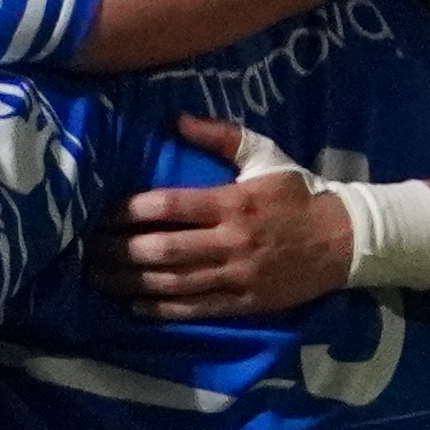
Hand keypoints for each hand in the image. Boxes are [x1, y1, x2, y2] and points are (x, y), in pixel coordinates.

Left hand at [107, 119, 350, 321]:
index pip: (170, 207)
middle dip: (119, 251)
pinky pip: (193, 309)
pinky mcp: (243, 303)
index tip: (100, 212)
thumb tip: (176, 120)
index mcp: (234, 202)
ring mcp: (236, 277)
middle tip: (85, 249)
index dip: (129, 211)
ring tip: (97, 277)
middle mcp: (231, 241)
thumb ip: (221, 137)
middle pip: (163, 250)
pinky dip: (159, 308)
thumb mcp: (266, 157)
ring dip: (129, 282)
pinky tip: (132, 304)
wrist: (344, 241)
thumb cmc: (298, 195)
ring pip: (172, 283)